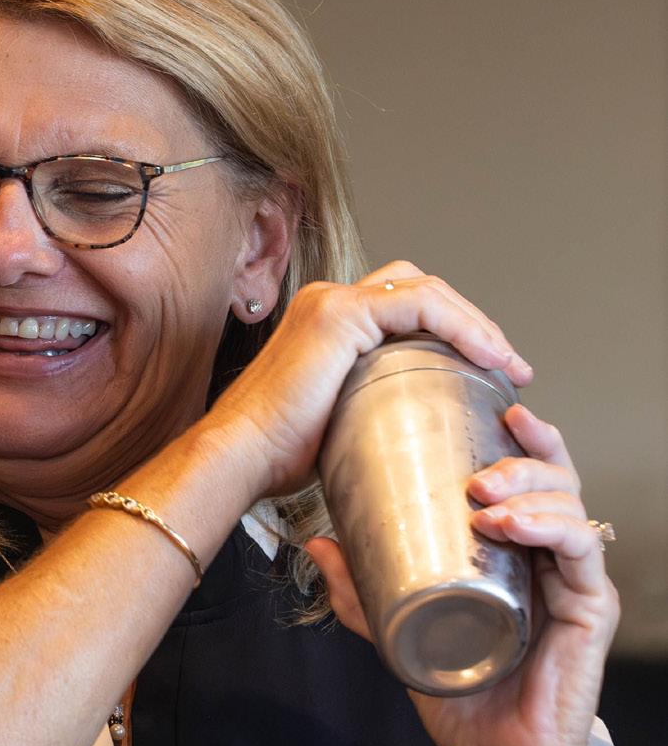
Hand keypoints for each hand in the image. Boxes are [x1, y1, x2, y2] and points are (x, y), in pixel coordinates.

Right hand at [209, 260, 533, 497]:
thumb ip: (366, 409)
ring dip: (475, 322)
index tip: (488, 368)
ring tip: (506, 361)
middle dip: (470, 322)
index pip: (402, 305)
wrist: (239, 457)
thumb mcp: (335, 424)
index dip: (452, 329)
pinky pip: (421, 304)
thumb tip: (403, 437)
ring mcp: (333, 302)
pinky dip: (461, 326)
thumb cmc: (274, 457)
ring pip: (426, 290)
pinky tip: (487, 356)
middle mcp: (327, 301)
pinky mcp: (342, 315)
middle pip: (419, 288)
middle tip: (505, 362)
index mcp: (324, 323)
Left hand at [306, 402, 617, 745]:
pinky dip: (548, 526)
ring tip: (483, 494)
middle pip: (553, 479)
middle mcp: (548, 556)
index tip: (481, 414)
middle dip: (518, 456)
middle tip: (476, 464)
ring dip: (527, 487)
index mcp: (513, 551)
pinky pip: (580, 549)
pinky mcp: (589, 606)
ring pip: (570, 503)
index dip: (511, 440)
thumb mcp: (397, 627)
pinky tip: (510, 524)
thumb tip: (316, 544)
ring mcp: (572, 578)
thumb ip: (358, 589)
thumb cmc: (461, 692)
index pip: (524, 479)